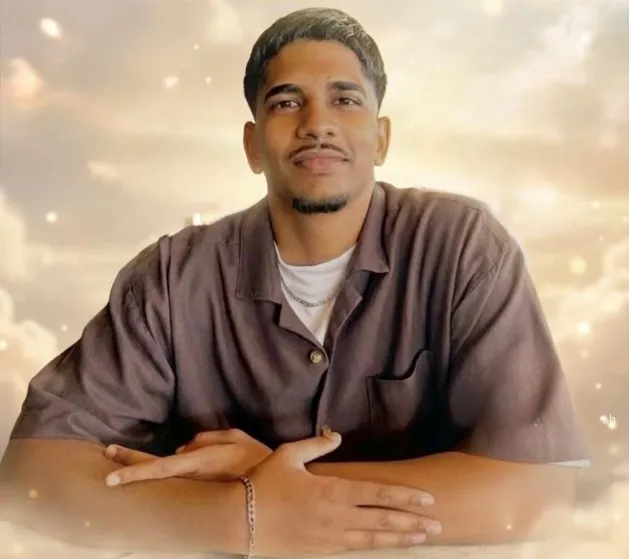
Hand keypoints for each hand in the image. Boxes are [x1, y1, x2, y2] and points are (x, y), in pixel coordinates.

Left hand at [104, 429, 271, 484]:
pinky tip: (162, 471)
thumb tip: (180, 449)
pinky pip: (179, 483)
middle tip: (107, 455)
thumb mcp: (235, 437)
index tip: (110, 476)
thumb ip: (205, 438)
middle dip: (129, 466)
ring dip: (150, 469)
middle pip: (155, 474)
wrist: (274, 489)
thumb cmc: (256, 459)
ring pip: (166, 479)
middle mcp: (192, 480)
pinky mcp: (200, 497)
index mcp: (199, 462)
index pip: (160, 466)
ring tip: (130, 458)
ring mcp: (194, 490)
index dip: (134, 469)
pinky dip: (168, 476)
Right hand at [242, 431, 438, 556]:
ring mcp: (329, 538)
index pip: (378, 493)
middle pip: (383, 519)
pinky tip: (387, 547)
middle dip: (412, 520)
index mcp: (332, 490)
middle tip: (438, 523)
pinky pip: (354, 550)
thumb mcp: (288, 455)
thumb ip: (317, 445)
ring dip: (399, 538)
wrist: (240, 520)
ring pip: (373, 539)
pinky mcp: (319, 552)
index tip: (427, 498)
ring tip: (421, 537)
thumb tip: (338, 437)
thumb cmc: (263, 483)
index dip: (405, 496)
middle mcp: (336, 516)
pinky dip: (375, 548)